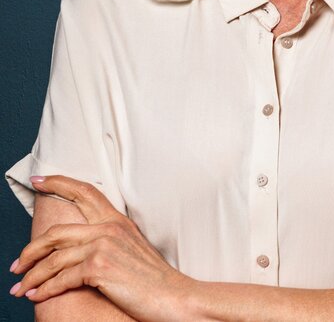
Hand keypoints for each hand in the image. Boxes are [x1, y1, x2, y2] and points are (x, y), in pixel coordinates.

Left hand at [9, 175, 196, 321]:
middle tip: (16, 264)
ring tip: (20, 288)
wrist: (175, 297)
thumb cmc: (154, 279)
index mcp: (117, 220)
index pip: (84, 192)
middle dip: (30, 249)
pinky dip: (45, 289)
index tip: (38, 179)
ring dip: (32, 275)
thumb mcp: (131, 249)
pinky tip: (36, 296)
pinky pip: (62, 278)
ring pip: (54, 258)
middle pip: (57, 232)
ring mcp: (104, 246)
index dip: (58, 183)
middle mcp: (108, 228)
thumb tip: (81, 249)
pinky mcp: (99, 267)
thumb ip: (109, 241)